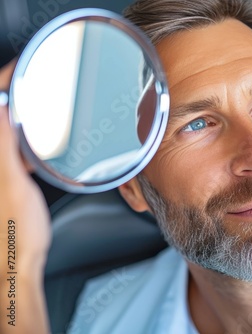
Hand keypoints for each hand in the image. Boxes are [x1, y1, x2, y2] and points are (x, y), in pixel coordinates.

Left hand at [0, 59, 50, 332]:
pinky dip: (16, 139)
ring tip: (31, 105)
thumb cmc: (13, 235)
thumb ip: (3, 145)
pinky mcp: (1, 184)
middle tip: (26, 82)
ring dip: (13, 117)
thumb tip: (0, 107)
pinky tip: (29, 142)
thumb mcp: (13, 185)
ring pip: (2, 135)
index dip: (3, 85)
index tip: (17, 72)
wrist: (13, 267)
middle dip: (8, 96)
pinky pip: (7, 151)